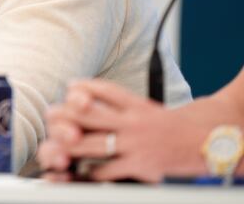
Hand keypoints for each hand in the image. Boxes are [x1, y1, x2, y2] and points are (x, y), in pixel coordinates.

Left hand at [37, 80, 206, 182]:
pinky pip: (107, 169)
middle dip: (65, 117)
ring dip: (70, 146)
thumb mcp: (144, 107)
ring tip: (56, 148)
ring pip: (92, 143)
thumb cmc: (166, 126)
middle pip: (90, 115)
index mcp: (136, 105)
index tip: (70, 86)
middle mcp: (133, 121)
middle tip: (51, 118)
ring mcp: (135, 144)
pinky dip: (90, 171)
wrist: (204, 144)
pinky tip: (80, 170)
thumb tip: (79, 93)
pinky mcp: (139, 165)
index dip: (84, 86)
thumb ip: (116, 102)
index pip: (105, 89)